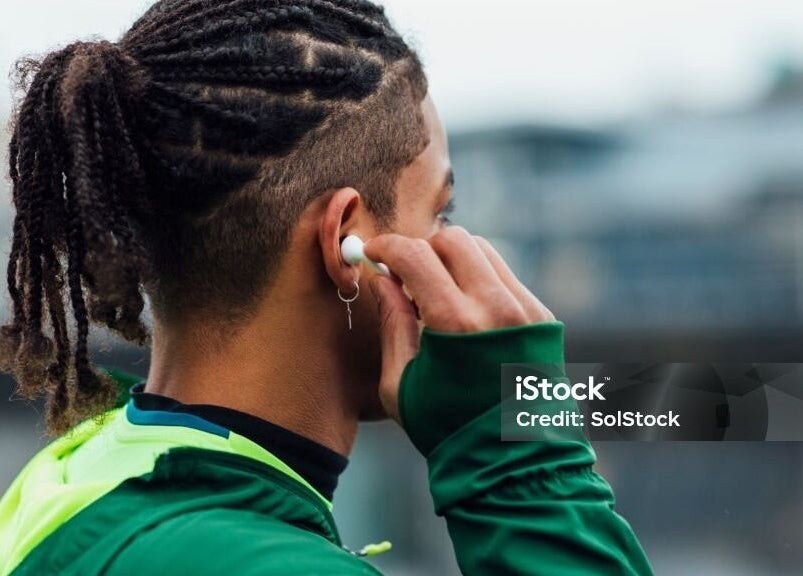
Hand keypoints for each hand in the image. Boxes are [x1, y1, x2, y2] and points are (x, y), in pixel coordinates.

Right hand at [364, 227, 554, 421]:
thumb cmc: (445, 430)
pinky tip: (466, 309)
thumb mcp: (400, 384)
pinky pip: (504, 275)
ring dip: (452, 258)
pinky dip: (478, 277)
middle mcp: (497, 306)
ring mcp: (526, 309)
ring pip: (483, 250)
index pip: (416, 255)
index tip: (374, 252)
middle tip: (405, 272)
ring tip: (435, 290)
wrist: (513, 462)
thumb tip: (382, 280)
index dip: (387, 246)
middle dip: (422, 247)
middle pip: (453, 239)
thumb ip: (392, 323)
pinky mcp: (543, 317)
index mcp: (456, 324)